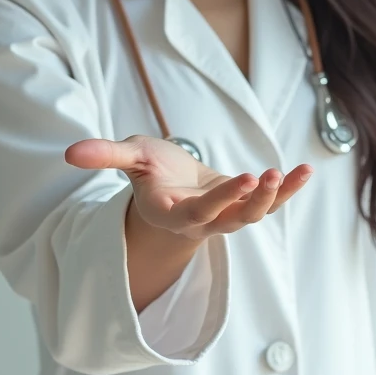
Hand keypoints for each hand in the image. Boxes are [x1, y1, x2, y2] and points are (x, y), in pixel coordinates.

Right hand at [65, 134, 312, 241]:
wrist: (170, 183)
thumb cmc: (149, 170)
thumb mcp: (130, 157)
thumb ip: (106, 155)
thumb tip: (68, 154)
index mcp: (173, 212)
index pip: (199, 213)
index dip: (221, 200)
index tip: (244, 178)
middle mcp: (202, 220)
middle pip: (232, 220)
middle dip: (253, 202)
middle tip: (265, 177)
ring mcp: (226, 214)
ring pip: (254, 216)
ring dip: (274, 198)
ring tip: (288, 173)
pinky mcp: (244, 204)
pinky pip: (271, 202)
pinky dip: (289, 189)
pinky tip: (306, 171)